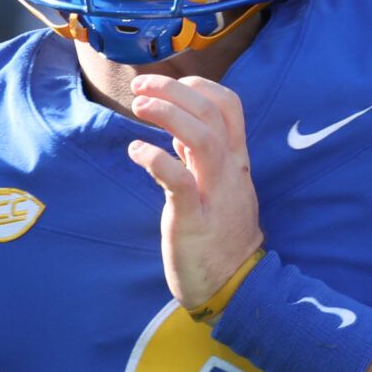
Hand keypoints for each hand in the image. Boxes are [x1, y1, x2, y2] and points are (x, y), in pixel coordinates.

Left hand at [125, 74, 263, 310]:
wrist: (233, 286)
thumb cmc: (221, 237)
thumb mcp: (219, 190)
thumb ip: (201, 159)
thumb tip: (178, 131)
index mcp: (236, 162)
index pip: (229, 105)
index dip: (199, 85)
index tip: (169, 85)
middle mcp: (229, 172)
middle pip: (211, 113)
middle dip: (174, 91)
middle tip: (140, 86)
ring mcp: (214, 195)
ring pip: (202, 139)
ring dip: (168, 115)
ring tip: (138, 106)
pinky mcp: (194, 220)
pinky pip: (179, 182)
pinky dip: (157, 159)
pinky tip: (135, 151)